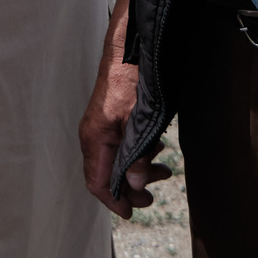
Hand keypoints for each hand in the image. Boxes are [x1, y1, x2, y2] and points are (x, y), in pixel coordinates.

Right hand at [78, 0, 172, 216]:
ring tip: (163, 171)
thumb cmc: (131, 77)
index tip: (132, 212)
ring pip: (117, 160)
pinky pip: (122, 144)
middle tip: (151, 196)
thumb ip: (135, 155)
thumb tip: (134, 185)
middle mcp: (94, 133)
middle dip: (130, 189)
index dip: (114, 201)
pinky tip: (156, 148)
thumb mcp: (139, 120)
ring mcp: (103, 125)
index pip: (97, 182)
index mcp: (95, 137)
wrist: (132, 44)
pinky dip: (139, 152)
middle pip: (107, 174)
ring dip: (138, 170)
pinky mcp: (113, 116)